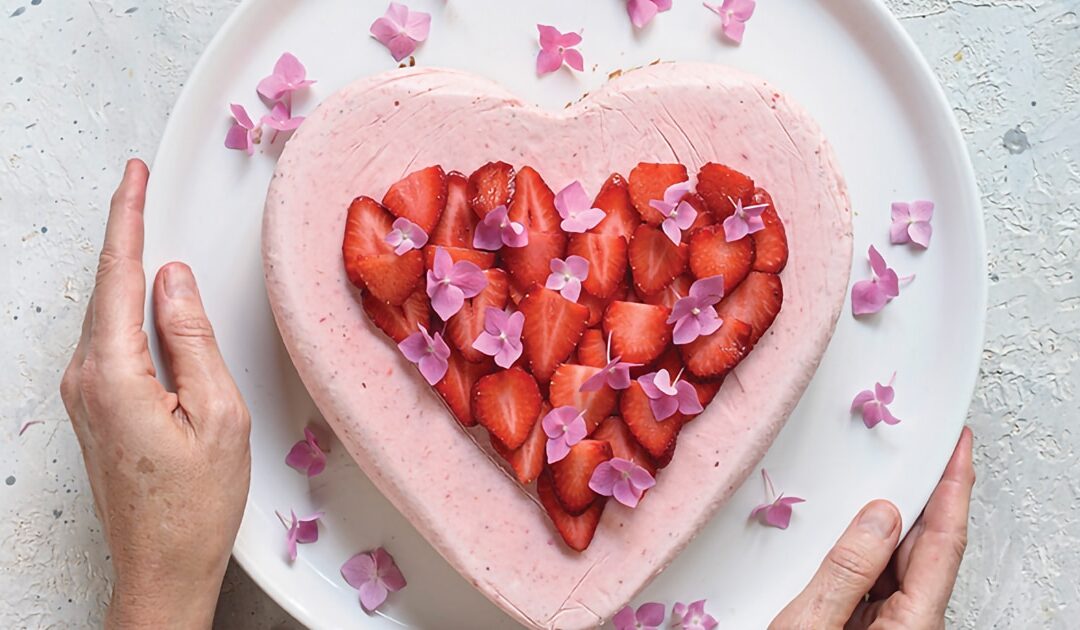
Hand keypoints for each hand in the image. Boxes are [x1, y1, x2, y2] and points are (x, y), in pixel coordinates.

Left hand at [60, 160, 250, 628]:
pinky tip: (148, 300)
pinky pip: (111, 342)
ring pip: (109, 315)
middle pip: (109, 288)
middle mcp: (84, 380)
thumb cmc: (195, 504)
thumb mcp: (216, 413)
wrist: (161, 567)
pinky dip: (131, 310)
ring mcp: (83, 396)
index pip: (120, 275)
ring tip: (148, 232)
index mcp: (113, 374)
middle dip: (127, 234)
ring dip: (130, 273)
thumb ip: (192, 338)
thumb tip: (175, 281)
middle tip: (140, 187)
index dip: (128, 217)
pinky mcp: (94, 409)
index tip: (133, 176)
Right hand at [771, 427, 973, 629]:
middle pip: (923, 550)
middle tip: (919, 450)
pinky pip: (873, 578)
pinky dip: (863, 548)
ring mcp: (889, 627)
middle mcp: (909, 625)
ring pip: (896, 564)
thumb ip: (847, 571)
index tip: (958, 448)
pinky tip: (848, 529)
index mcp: (912, 626)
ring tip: (875, 482)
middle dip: (921, 497)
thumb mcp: (812, 623)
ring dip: (885, 524)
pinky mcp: (865, 629)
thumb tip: (878, 517)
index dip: (954, 489)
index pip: (944, 545)